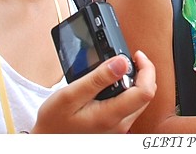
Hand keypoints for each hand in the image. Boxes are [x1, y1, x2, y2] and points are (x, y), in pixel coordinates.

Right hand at [32, 50, 155, 132]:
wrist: (48, 141)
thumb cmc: (55, 122)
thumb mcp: (71, 94)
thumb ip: (98, 78)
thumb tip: (122, 62)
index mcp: (111, 115)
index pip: (145, 91)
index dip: (146, 69)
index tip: (136, 55)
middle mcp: (120, 125)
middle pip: (146, 95)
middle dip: (143, 73)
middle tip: (129, 59)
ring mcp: (118, 128)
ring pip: (140, 101)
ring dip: (136, 82)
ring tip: (119, 69)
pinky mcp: (115, 128)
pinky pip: (130, 107)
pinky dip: (128, 91)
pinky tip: (113, 84)